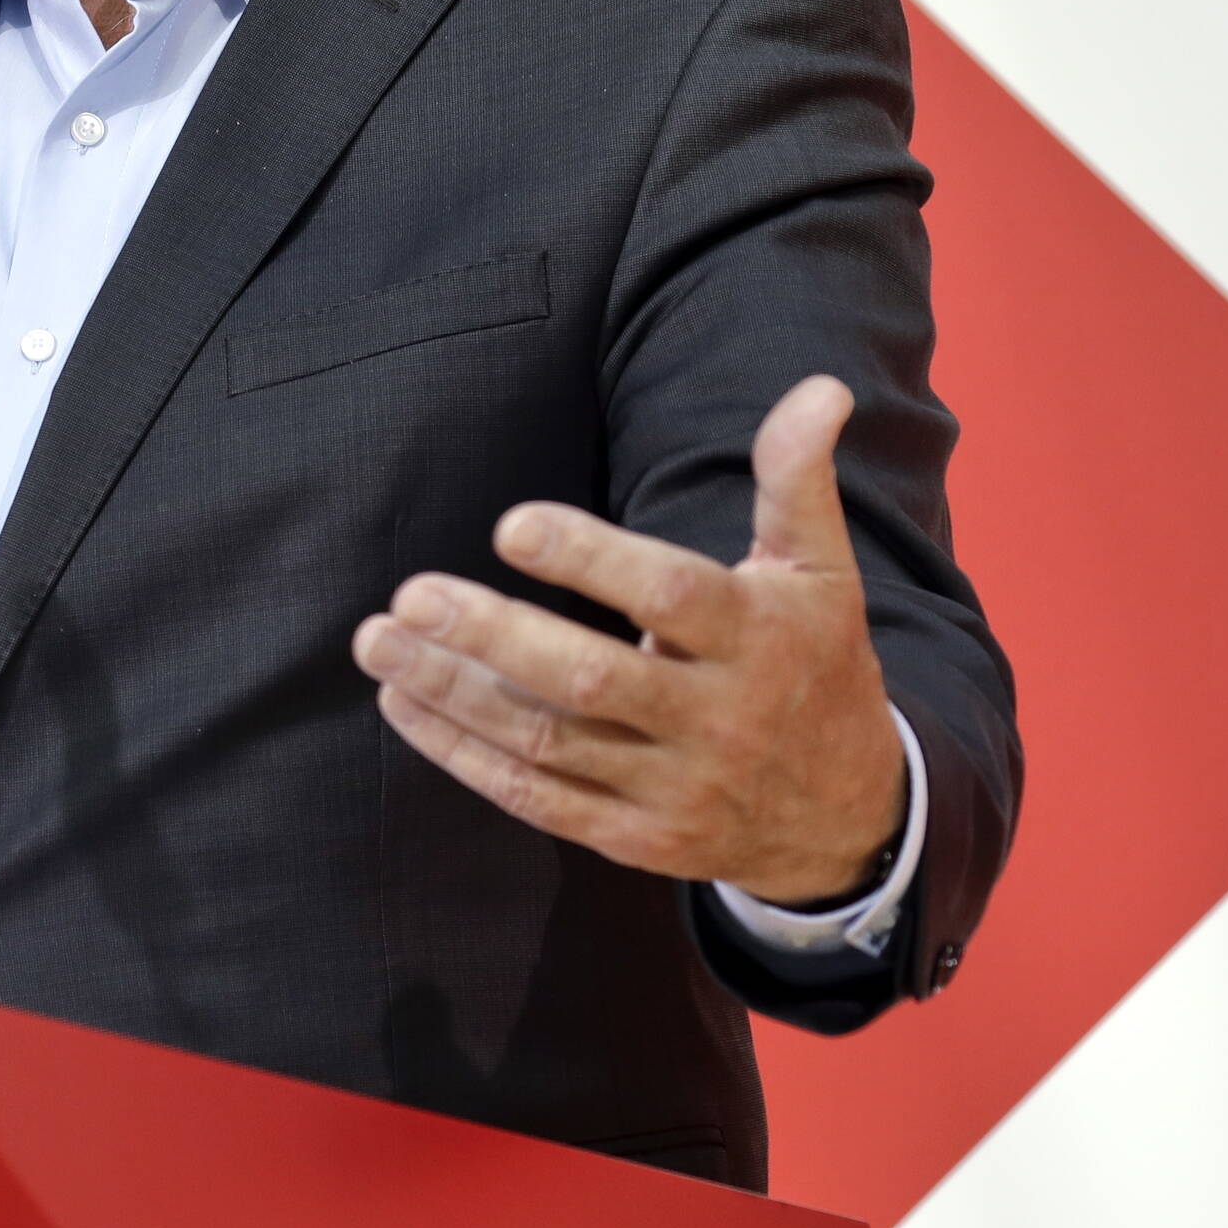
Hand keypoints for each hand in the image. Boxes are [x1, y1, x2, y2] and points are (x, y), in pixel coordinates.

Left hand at [348, 375, 907, 903]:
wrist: (851, 817)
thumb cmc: (813, 664)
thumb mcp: (819, 573)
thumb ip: (797, 479)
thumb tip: (817, 388)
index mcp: (758, 639)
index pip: (668, 595)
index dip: (589, 560)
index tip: (509, 525)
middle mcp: (717, 719)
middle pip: (590, 679)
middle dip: (492, 636)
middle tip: (409, 594)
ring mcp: (674, 788)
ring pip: (548, 743)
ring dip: (452, 694)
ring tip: (376, 642)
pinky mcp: (637, 839)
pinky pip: (537, 798)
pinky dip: (463, 756)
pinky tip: (404, 704)